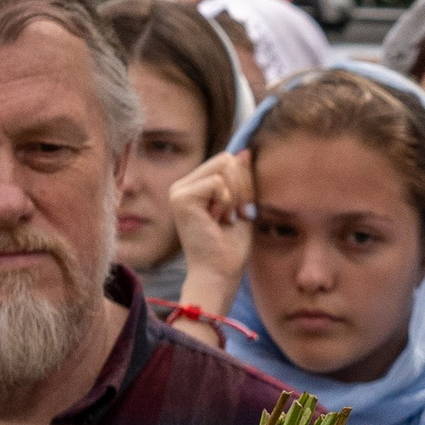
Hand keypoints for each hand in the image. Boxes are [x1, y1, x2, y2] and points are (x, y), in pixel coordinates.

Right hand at [170, 152, 253, 319]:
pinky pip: (218, 183)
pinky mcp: (181, 198)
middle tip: (236, 216)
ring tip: (226, 220)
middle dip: (243, 188)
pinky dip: (227, 203)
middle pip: (227, 160)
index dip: (245, 182)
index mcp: (195, 187)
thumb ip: (242, 179)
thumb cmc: (231, 248)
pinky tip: (217, 221)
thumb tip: (244, 151)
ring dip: (236, 197)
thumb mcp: (243, 206)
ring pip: (224, 168)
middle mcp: (183, 186)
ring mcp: (179, 191)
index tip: (244, 212)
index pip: (227, 161)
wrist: (220, 273)